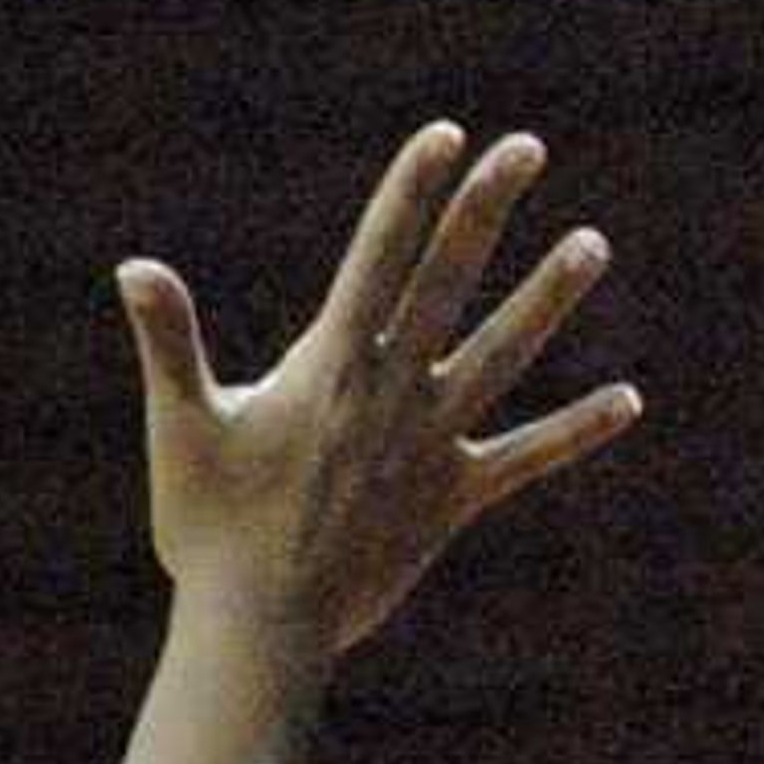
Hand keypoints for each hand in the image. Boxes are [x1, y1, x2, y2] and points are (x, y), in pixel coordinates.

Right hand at [115, 122, 639, 670]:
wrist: (260, 628)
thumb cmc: (208, 528)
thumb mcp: (181, 427)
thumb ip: (168, 342)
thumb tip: (134, 267)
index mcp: (328, 368)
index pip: (377, 259)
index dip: (410, 194)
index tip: (445, 136)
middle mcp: (390, 394)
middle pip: (447, 284)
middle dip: (485, 211)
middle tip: (527, 147)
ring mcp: (430, 446)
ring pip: (502, 356)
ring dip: (548, 298)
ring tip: (593, 243)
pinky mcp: (451, 500)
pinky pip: (525, 459)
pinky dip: (576, 430)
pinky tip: (628, 400)